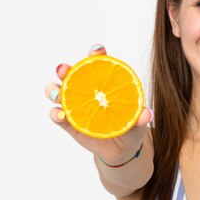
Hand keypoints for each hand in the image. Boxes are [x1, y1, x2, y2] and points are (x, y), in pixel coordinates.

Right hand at [44, 43, 152, 164]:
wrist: (122, 149)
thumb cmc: (130, 126)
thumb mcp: (138, 122)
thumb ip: (141, 117)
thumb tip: (147, 114)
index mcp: (103, 82)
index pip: (98, 63)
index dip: (96, 53)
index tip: (97, 50)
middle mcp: (85, 90)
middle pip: (70, 74)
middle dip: (64, 68)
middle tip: (64, 69)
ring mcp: (74, 105)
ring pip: (57, 92)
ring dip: (52, 89)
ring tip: (57, 94)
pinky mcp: (68, 123)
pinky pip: (56, 115)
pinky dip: (55, 114)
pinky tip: (60, 115)